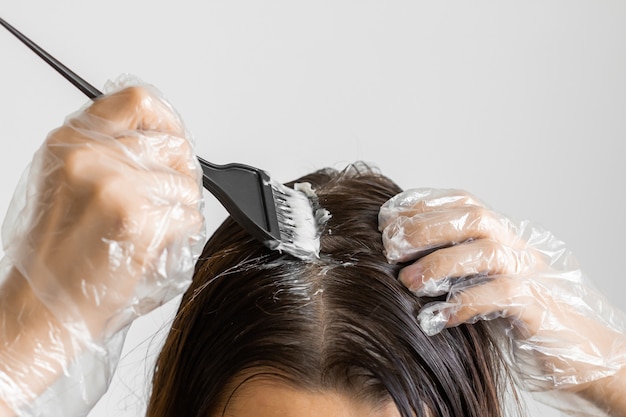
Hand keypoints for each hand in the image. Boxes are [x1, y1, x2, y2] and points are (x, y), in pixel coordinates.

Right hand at [0, 83, 204, 413]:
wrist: (43, 307)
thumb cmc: (57, 253)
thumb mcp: (66, 183)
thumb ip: (108, 152)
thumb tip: (162, 137)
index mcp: (71, 141)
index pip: (138, 100)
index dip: (168, 119)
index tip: (174, 140)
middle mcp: (91, 157)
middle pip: (175, 145)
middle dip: (181, 176)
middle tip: (164, 201)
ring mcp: (116, 187)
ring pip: (188, 185)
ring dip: (181, 211)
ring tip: (150, 231)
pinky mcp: (139, 220)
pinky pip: (191, 217)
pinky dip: (183, 236)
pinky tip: (154, 247)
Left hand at [378, 188, 625, 412]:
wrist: (572, 347)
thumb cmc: (514, 314)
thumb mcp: (478, 280)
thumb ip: (450, 264)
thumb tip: (394, 258)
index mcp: (499, 234)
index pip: (460, 202)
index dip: (421, 204)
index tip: (386, 217)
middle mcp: (515, 246)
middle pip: (471, 217)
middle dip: (424, 228)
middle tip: (390, 248)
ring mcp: (528, 273)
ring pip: (486, 251)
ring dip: (440, 264)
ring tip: (407, 282)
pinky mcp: (535, 306)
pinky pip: (500, 295)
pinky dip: (463, 303)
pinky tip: (435, 318)